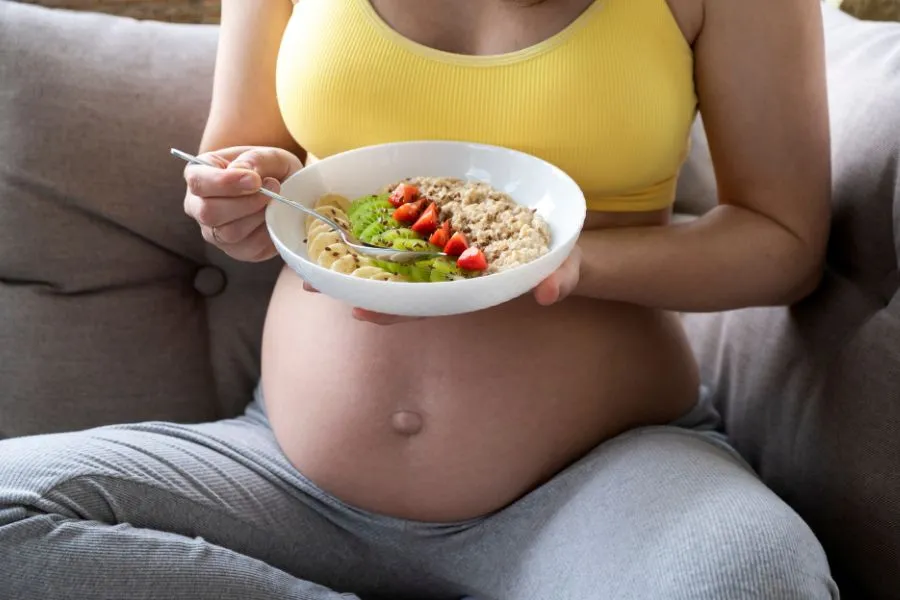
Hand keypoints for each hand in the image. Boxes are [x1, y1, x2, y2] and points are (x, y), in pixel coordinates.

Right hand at [182, 146, 303, 261]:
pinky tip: (274, 218)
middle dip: (245, 203)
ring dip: (258, 217)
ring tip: (275, 201)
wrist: (287, 192)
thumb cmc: (272, 170)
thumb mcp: (270, 156)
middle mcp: (198, 206)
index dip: (225, 182)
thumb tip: (241, 171)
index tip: (255, 179)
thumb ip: (255, 159)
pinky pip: (248, 249)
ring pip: (228, 233)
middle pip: (209, 212)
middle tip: (273, 188)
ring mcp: (214, 232)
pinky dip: (267, 234)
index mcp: (199, 174)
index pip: (198, 182)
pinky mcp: (235, 250)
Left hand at [303, 245, 582, 324]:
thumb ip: (560, 277)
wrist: (560, 233)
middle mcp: (448, 272)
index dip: (395, 310)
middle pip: (396, 284)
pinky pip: (401, 225)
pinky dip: (373, 222)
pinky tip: (342, 215)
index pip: (428, 304)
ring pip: (391, 258)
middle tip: (310, 287)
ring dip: (354, 257)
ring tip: (309, 256)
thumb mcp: (564, 264)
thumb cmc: (559, 254)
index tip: (362, 314)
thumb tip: (549, 291)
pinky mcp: (439, 223)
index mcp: (470, 286)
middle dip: (356, 286)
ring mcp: (441, 250)